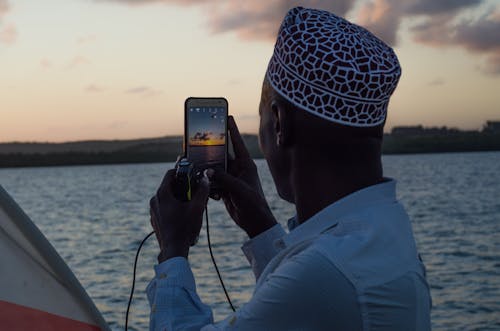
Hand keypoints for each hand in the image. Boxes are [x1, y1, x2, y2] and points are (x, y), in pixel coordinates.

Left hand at [150, 169, 208, 262]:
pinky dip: (173, 206)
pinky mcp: (155, 219)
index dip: (182, 171)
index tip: (191, 173)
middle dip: (183, 185)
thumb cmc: (185, 229)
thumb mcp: (197, 207)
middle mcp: (155, 200)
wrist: (174, 250)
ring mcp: (153, 210)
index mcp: (162, 194)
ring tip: (191, 203)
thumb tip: (206, 178)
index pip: (170, 174)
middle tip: (195, 189)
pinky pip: (164, 207)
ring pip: (167, 197)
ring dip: (178, 196)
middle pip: (169, 185)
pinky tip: (184, 214)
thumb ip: (202, 190)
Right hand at [208, 116, 276, 237]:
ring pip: (215, 167)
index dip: (231, 129)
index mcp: (246, 164)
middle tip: (200, 137)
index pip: (237, 143)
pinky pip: (213, 181)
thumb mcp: (239, 189)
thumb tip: (208, 171)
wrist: (255, 222)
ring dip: (206, 167)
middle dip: (212, 147)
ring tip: (195, 161)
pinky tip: (202, 183)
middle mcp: (238, 169)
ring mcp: (231, 178)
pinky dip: (207, 182)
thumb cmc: (254, 204)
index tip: (227, 115)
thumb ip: (224, 179)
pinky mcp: (225, 188)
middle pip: (222, 153)